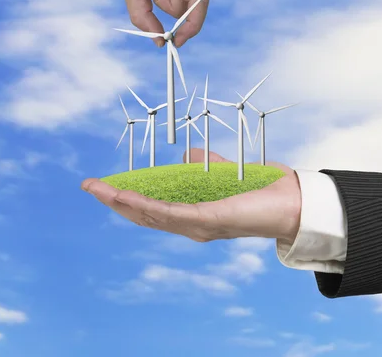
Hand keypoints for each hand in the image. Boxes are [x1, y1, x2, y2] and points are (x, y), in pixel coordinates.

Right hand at [81, 149, 301, 242]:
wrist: (292, 202)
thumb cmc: (261, 190)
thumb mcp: (224, 172)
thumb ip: (205, 163)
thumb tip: (187, 155)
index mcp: (193, 215)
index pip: (152, 208)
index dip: (126, 198)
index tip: (103, 186)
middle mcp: (191, 225)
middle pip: (144, 215)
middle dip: (115, 202)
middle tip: (90, 187)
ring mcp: (197, 225)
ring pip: (150, 215)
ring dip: (121, 203)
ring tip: (98, 190)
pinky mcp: (207, 221)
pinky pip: (169, 213)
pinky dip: (144, 206)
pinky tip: (125, 197)